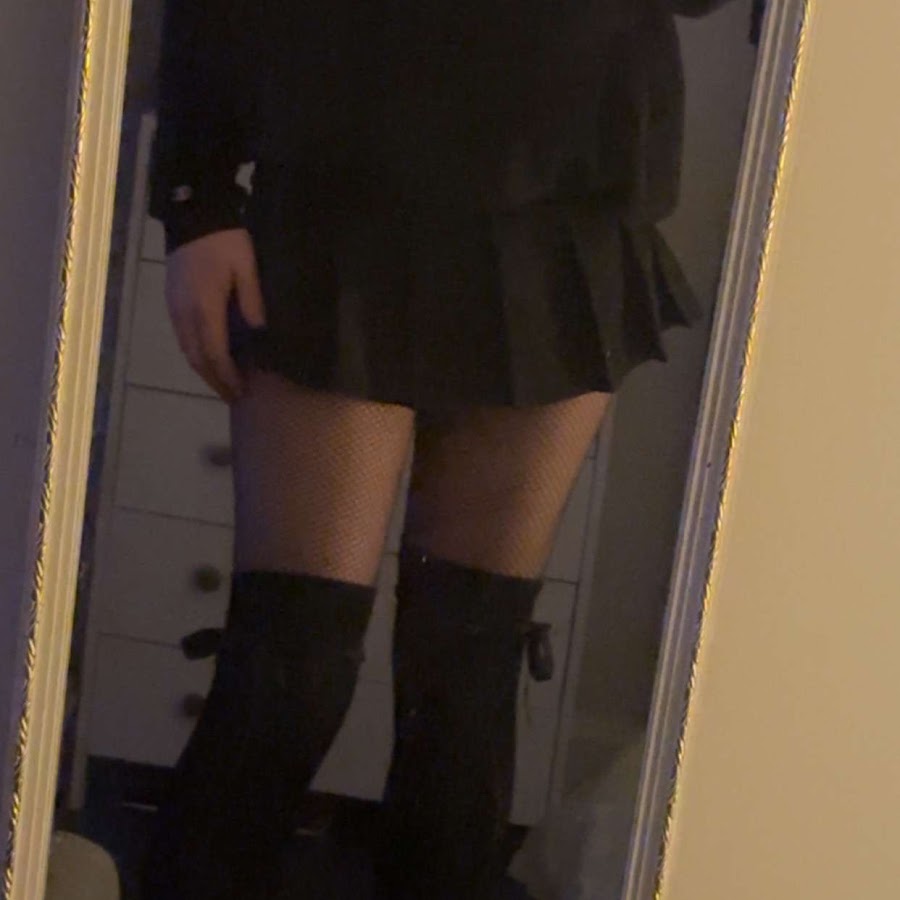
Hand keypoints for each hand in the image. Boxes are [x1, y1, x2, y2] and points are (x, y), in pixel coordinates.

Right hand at [165, 228, 265, 402]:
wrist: (193, 214)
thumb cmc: (225, 241)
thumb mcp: (247, 268)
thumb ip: (252, 301)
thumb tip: (260, 333)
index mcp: (204, 307)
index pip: (215, 354)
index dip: (227, 376)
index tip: (241, 391)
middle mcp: (184, 314)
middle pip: (197, 359)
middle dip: (215, 381)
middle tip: (234, 396)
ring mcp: (174, 308)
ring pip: (187, 350)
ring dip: (204, 370)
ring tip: (223, 382)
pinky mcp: (172, 302)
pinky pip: (183, 338)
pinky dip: (197, 354)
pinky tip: (210, 359)